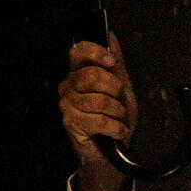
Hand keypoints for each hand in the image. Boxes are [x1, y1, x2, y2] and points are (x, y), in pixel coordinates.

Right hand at [58, 32, 136, 190]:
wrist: (113, 153)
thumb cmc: (115, 121)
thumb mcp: (123, 89)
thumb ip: (117, 64)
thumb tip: (111, 37)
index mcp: (79, 74)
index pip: (78, 52)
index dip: (96, 53)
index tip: (111, 62)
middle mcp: (69, 87)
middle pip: (91, 76)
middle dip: (115, 90)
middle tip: (120, 101)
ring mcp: (67, 106)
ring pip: (99, 100)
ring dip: (117, 113)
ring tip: (117, 119)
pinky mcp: (71, 124)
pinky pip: (99, 120)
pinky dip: (115, 127)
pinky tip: (117, 131)